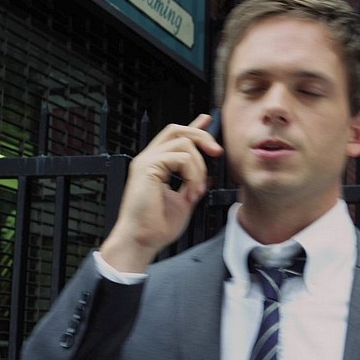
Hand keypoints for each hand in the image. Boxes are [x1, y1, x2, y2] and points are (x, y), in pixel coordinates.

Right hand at [99, 114, 222, 271]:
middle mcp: (149, 159)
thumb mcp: (184, 202)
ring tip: (197, 189)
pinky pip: (180, 157)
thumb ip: (193, 186)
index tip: (207, 119)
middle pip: (178, 130)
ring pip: (183, 142)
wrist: (142, 240)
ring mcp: (146, 161)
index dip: (192, 126)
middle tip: (217, 152)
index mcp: (156, 165)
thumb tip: (208, 177)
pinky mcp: (147, 167)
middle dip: (202, 136)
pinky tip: (190, 191)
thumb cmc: (157, 227)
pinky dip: (192, 173)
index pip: (174, 138)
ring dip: (199, 166)